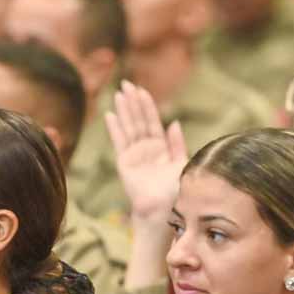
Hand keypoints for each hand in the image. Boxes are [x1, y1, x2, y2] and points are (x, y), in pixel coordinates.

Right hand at [105, 80, 187, 225]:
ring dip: (124, 110)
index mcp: (161, 149)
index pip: (153, 122)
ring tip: (118, 93)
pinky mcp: (124, 163)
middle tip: (126, 83)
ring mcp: (134, 156)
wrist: (163, 209)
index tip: (142, 90)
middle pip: (138, 121)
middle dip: (133, 102)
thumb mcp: (183, 163)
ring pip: (129, 128)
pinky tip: (110, 115)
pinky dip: (115, 129)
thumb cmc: (176, 191)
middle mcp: (146, 150)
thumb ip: (178, 143)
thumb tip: (174, 123)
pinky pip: (120, 142)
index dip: (147, 106)